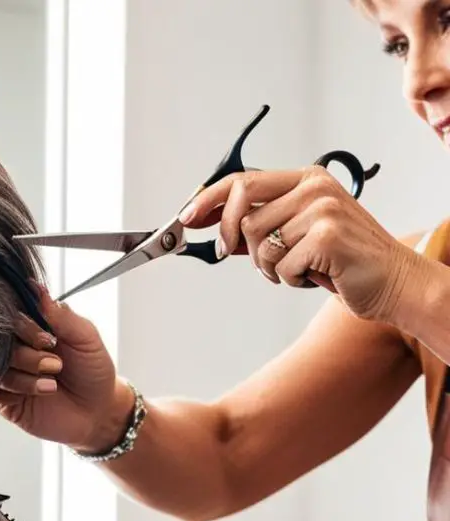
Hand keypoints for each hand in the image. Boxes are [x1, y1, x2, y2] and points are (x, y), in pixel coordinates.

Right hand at [0, 286, 131, 451]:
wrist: (98, 413)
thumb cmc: (93, 372)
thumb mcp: (86, 337)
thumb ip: (62, 315)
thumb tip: (37, 288)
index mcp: (32, 326)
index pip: (11, 315)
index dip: (25, 327)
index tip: (49, 339)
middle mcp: (15, 346)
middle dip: (28, 355)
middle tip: (56, 365)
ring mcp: (7, 372)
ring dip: (26, 377)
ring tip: (52, 384)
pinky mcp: (2, 398)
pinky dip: (16, 391)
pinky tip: (39, 394)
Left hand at [180, 166, 423, 323]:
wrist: (391, 282)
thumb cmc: (342, 262)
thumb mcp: (296, 239)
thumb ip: (260, 230)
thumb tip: (217, 231)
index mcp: (305, 180)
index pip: (244, 180)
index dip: (208, 199)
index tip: (186, 217)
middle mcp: (314, 187)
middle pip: (243, 208)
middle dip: (228, 236)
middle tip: (228, 254)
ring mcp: (322, 209)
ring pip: (258, 243)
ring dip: (268, 267)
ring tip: (296, 269)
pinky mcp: (326, 236)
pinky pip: (280, 265)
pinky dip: (289, 280)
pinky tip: (313, 276)